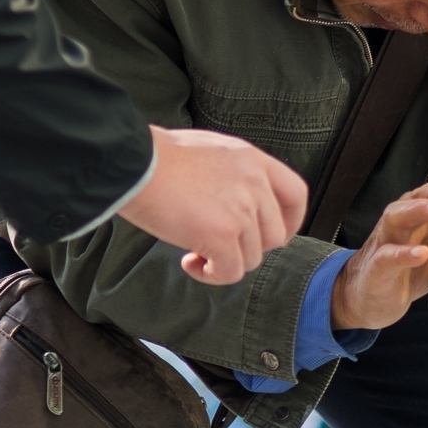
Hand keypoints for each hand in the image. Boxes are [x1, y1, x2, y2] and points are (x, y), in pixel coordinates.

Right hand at [119, 126, 307, 284]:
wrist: (131, 163)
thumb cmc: (157, 157)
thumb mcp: (211, 151)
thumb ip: (234, 174)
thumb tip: (238, 204)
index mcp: (254, 160)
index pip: (296, 195)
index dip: (290, 221)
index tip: (272, 235)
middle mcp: (255, 184)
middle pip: (275, 235)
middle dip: (249, 247)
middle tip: (217, 244)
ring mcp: (241, 211)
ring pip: (251, 258)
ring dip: (225, 261)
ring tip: (194, 251)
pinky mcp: (222, 235)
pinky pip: (230, 272)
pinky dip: (212, 275)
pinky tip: (190, 262)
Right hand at [330, 185, 427, 330]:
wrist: (374, 294)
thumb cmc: (413, 266)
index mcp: (422, 210)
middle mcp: (404, 217)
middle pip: (426, 196)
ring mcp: (388, 238)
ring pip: (400, 216)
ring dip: (421, 211)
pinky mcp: (377, 264)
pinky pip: (388, 255)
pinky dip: (404, 253)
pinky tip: (422, 254)